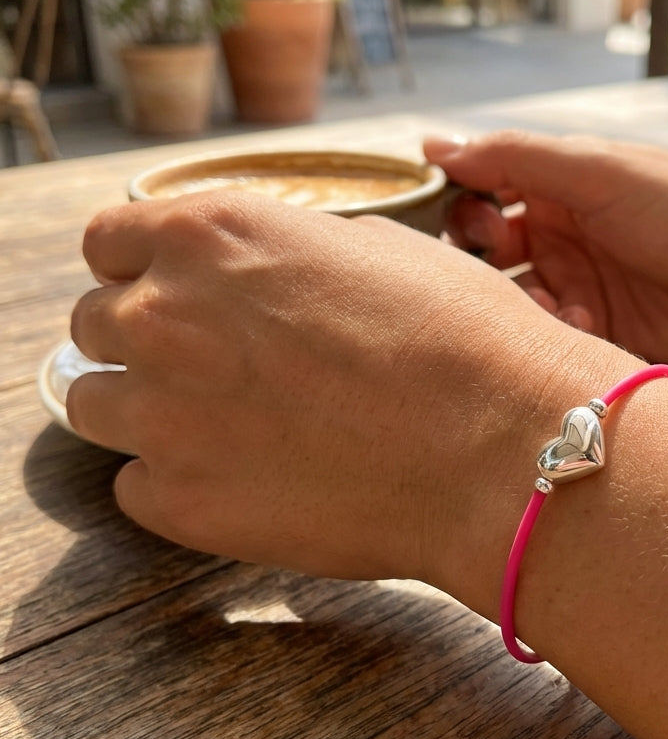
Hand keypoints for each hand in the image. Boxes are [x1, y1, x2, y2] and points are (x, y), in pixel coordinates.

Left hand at [66, 192, 631, 584]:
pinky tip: (246, 474)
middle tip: (210, 364)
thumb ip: (288, 253)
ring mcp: (164, 414)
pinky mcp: (181, 502)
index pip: (108, 243)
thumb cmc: (460, 338)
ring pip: (95, 406)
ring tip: (222, 424)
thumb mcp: (376, 250)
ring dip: (147, 408)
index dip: (139, 267)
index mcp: (212, 236)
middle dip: (143, 339)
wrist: (501, 444)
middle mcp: (166, 315)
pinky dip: (177, 480)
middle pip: (94, 325)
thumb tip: (264, 274)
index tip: (165, 291)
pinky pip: (138, 485)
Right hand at [426, 132, 667, 374]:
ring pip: (510, 295)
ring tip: (553, 302)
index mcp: (563, 181)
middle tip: (504, 260)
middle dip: (481, 258)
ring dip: (516, 300)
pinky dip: (551, 331)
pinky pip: (546, 333)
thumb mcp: (599, 172)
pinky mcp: (598, 330)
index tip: (455, 218)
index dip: (458, 200)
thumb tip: (432, 143)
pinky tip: (583, 326)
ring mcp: (581, 282)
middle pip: (486, 246)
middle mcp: (565, 229)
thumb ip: (515, 157)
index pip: (483, 184)